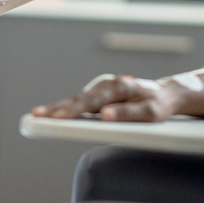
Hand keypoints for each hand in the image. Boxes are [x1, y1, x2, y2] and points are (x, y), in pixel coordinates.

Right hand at [30, 74, 186, 121]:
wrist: (166, 94)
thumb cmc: (159, 104)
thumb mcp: (152, 112)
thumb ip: (129, 114)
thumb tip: (105, 116)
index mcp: (118, 86)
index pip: (91, 101)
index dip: (73, 110)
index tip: (58, 116)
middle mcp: (107, 85)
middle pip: (78, 99)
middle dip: (57, 108)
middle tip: (37, 116)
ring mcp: (102, 90)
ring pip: (77, 100)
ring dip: (58, 108)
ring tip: (37, 117)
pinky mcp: (100, 97)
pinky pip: (81, 104)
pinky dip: (66, 109)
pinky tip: (52, 115)